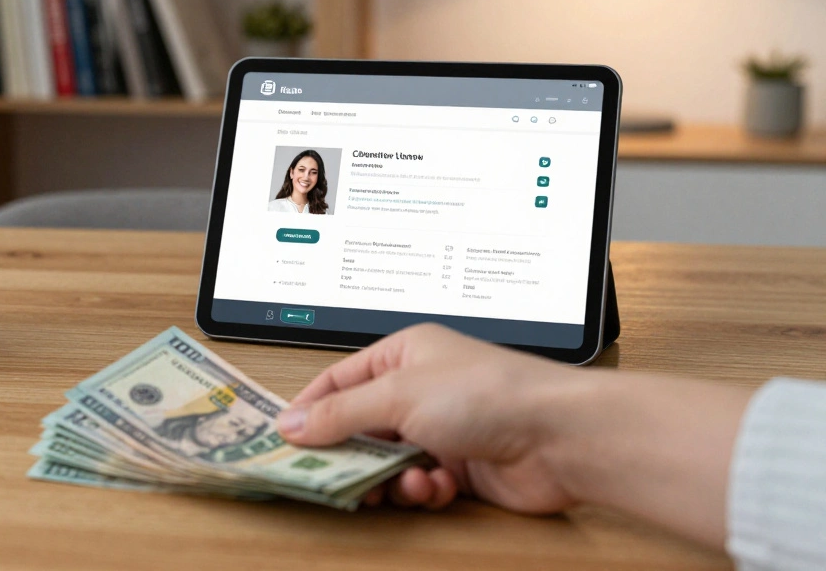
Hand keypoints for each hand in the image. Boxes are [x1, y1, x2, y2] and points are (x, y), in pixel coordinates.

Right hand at [277, 323, 582, 513]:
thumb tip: (292, 425)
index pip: (339, 380)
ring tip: (403, 481)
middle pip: (361, 427)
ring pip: (388, 463)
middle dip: (349, 454)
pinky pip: (421, 484)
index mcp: (404, 355)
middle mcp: (420, 389)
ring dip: (391, 478)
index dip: (311, 410)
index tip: (284, 440)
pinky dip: (424, 490)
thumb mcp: (397, 396)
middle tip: (329, 477)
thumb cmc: (488, 394)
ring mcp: (441, 429)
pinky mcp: (460, 467)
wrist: (559, 437)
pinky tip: (437, 486)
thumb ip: (341, 413)